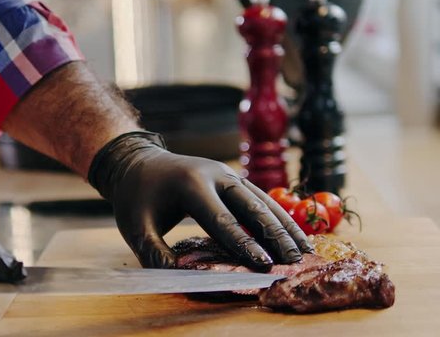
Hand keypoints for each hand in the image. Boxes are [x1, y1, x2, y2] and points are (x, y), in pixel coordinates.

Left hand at [89, 132, 313, 269]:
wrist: (138, 162)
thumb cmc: (137, 198)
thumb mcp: (136, 227)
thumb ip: (156, 254)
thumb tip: (182, 277)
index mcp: (191, 184)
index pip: (222, 219)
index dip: (244, 244)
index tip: (263, 265)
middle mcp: (215, 174)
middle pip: (251, 206)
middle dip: (275, 235)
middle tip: (293, 261)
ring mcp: (226, 173)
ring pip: (262, 200)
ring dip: (284, 225)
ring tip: (304, 250)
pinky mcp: (232, 177)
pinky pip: (260, 197)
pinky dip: (279, 215)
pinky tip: (294, 234)